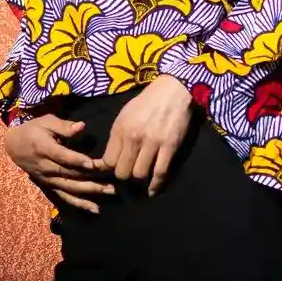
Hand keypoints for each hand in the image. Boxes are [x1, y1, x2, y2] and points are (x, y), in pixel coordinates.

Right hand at [3, 114, 115, 213]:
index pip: (63, 157)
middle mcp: (46, 167)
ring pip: (70, 188)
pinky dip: (80, 204)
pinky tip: (95, 209)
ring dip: (91, 191)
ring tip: (110, 191)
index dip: (78, 161)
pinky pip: (65, 197)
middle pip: (70, 174)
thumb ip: (64, 126)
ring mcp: (48, 179)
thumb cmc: (32, 130)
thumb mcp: (46, 121)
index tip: (95, 164)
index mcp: (44, 148)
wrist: (13, 146)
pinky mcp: (49, 186)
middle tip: (112, 180)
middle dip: (92, 178)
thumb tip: (82, 127)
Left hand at [99, 74, 193, 195]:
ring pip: (139, 175)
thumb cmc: (146, 102)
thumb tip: (108, 159)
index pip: (108, 161)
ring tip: (141, 173)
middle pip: (122, 172)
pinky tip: (152, 190)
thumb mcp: (124, 115)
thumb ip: (116, 137)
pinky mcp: (170, 147)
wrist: (173, 90)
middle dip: (124, 176)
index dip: (109, 168)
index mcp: (120, 129)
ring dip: (140, 178)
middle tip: (129, 172)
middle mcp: (134, 137)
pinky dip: (156, 185)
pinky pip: (160, 173)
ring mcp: (152, 143)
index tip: (113, 169)